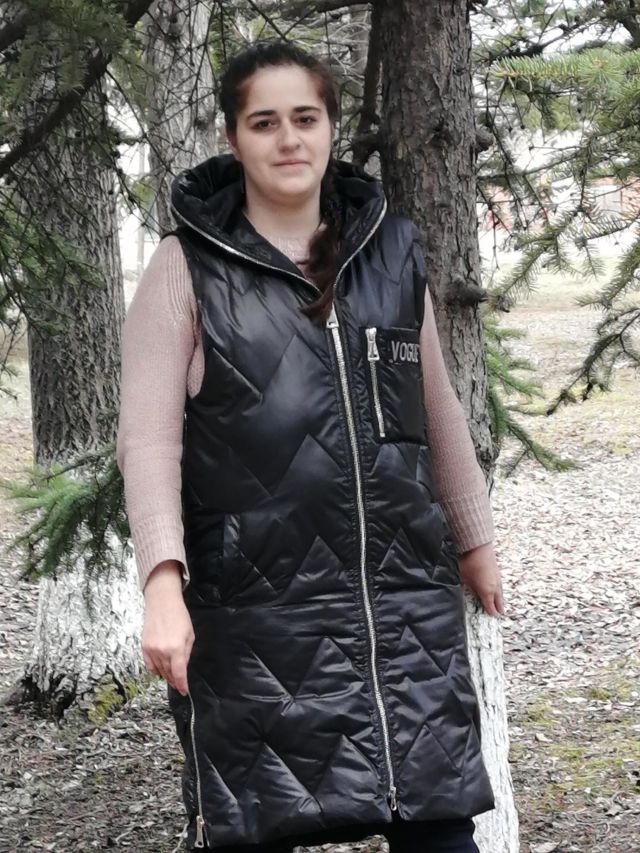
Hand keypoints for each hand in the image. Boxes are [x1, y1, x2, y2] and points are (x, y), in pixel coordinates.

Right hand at [141, 561, 194, 695]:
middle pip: (168, 674)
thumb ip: (186, 653)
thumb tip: (183, 667)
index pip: (179, 674)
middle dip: (175, 680)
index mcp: (176, 648)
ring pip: (158, 671)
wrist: (162, 602)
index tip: (184, 691)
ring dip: (165, 676)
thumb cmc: (179, 615)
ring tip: (171, 678)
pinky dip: (155, 670)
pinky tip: (160, 671)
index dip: (182, 685)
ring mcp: (151, 649)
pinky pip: (149, 665)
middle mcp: (162, 651)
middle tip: (179, 685)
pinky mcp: (144, 646)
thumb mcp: (190, 635)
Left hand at [457, 542, 503, 616]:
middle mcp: (494, 586)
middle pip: (498, 599)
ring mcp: (497, 577)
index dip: (491, 612)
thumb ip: (463, 587)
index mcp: (486, 591)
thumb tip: (460, 590)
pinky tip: (498, 587)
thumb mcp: (463, 578)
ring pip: (501, 591)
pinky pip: (500, 583)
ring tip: (501, 603)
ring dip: (501, 597)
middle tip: (500, 612)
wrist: (478, 546)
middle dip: (499, 606)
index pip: (490, 605)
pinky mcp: (497, 570)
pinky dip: (500, 588)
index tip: (492, 616)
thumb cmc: (469, 563)